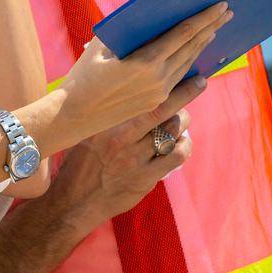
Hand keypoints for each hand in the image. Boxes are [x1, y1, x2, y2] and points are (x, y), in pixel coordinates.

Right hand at [54, 74, 206, 227]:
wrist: (72, 201)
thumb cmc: (77, 161)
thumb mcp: (85, 130)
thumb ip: (105, 113)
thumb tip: (125, 89)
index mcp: (105, 122)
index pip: (139, 95)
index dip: (161, 81)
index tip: (173, 71)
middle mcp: (121, 137)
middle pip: (161, 107)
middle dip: (185, 91)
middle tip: (199, 81)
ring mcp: (135, 159)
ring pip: (172, 130)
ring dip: (183, 121)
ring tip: (182, 118)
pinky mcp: (145, 178)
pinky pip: (176, 156)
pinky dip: (184, 145)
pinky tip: (182, 143)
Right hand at [57, 3, 230, 139]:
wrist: (73, 116)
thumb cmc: (82, 76)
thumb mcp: (100, 47)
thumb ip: (126, 32)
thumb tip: (147, 17)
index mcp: (146, 61)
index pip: (183, 33)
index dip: (204, 18)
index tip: (220, 6)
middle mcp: (158, 78)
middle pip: (192, 48)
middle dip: (211, 28)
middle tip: (227, 13)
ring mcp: (158, 93)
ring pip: (188, 64)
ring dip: (202, 46)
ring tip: (215, 30)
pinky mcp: (155, 103)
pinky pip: (178, 78)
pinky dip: (189, 63)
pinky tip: (195, 55)